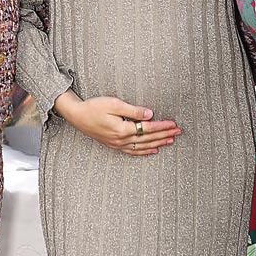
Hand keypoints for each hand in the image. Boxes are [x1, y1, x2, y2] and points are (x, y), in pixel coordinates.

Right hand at [53, 92, 179, 154]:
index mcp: (123, 129)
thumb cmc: (94, 107)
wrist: (77, 115)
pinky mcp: (114, 144)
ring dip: (157, 143)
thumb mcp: (114, 104)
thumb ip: (133, 110)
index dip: (162, 126)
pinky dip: (144, 151)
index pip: (148, 128)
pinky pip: (133, 151)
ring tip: (170, 141)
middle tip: (178, 132)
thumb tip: (150, 114)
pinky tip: (153, 150)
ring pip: (142, 146)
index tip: (173, 124)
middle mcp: (121, 139)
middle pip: (148, 138)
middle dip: (164, 134)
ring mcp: (117, 144)